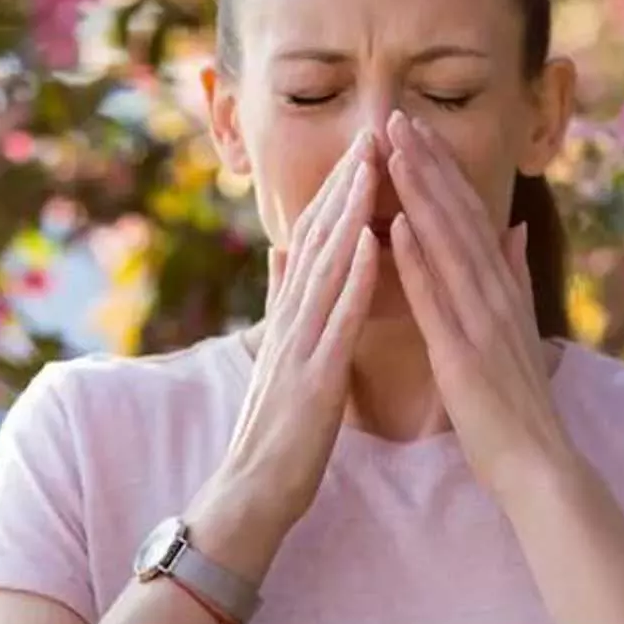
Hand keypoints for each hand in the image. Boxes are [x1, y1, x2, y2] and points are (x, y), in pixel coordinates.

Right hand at [186, 129, 379, 581]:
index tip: (365, 144)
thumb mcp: (281, 349)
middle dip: (346, 183)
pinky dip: (354, 277)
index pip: (318, 238)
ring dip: (349, 213)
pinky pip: (337, 319)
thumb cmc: (277, 425)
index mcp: (293, 312)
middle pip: (320, 239)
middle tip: (371, 130)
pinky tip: (372, 241)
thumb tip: (281, 247)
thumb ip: (282, 298)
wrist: (251, 492)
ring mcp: (300, 344)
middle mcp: (292, 318)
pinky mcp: (313, 377)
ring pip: (327, 266)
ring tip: (371, 165)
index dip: (340, 189)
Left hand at [384, 110, 580, 499]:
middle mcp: (495, 293)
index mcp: (501, 286)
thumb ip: (514, 274)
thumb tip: (512, 228)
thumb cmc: (517, 400)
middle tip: (396, 116)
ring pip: (446, 244)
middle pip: (457, 216)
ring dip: (419, 194)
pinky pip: (436, 300)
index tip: (416, 128)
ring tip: (394, 149)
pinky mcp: (462, 353)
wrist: (536, 461)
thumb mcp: (518, 325)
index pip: (468, 215)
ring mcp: (481, 321)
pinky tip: (395, 226)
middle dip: (426, 164)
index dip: (441, 169)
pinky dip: (416, 260)